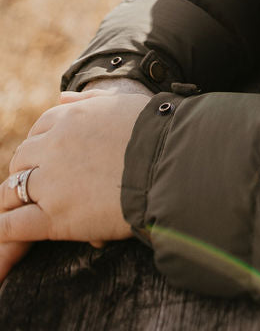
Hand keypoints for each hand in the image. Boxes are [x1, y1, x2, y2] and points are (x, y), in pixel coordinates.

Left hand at [0, 89, 149, 281]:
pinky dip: (3, 230)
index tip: (48, 160)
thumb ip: (87, 102)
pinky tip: (3, 232)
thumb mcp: (120, 105)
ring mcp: (51, 182)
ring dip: (12, 200)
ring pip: (12, 190)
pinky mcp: (54, 217)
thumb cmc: (156, 133)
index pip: (39, 131)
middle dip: (26, 172)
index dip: (41, 148)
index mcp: (69, 118)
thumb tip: (61, 98)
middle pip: (22, 159)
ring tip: (18, 211)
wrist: (171, 164)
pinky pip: (14, 225)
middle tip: (37, 187)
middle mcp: (53, 146)